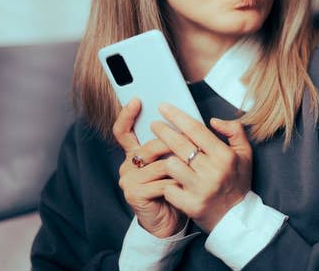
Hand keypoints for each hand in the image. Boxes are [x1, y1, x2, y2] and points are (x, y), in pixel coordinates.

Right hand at [113, 98, 186, 237]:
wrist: (172, 219)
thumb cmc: (177, 186)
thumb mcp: (176, 160)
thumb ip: (178, 141)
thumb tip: (191, 118)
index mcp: (137, 152)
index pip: (123, 130)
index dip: (127, 115)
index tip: (137, 100)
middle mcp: (128, 164)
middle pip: (149, 145)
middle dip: (173, 144)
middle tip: (192, 144)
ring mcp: (129, 179)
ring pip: (160, 163)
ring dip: (180, 166)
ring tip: (194, 168)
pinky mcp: (135, 193)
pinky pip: (162, 181)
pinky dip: (178, 183)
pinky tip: (187, 184)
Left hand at [151, 103, 252, 232]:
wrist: (236, 217)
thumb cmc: (237, 181)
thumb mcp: (245, 153)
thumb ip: (234, 131)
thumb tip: (213, 120)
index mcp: (225, 155)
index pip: (196, 130)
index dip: (177, 116)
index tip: (164, 108)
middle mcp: (213, 171)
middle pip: (180, 145)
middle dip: (163, 131)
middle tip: (154, 125)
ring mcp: (201, 189)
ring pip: (171, 165)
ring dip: (165, 160)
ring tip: (164, 156)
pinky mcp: (191, 205)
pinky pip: (168, 188)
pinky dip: (166, 184)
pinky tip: (167, 181)